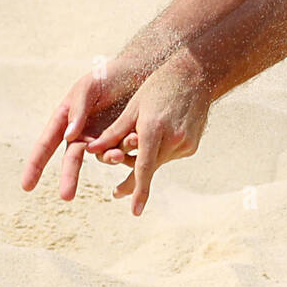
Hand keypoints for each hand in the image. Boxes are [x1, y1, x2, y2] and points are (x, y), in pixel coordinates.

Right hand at [21, 58, 142, 200]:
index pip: (45, 145)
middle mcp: (81, 134)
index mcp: (64, 120)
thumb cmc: (106, 76)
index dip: (35, 165)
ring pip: (101, 156)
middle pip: (71, 160)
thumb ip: (77, 110)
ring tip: (118, 154)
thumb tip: (68, 137)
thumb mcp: (88, 88)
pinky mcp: (122, 140)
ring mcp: (102, 139)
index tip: (26, 187)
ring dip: (109, 157)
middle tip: (66, 196)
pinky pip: (123, 151)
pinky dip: (127, 150)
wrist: (137, 72)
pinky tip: (135, 140)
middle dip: (68, 178)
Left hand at [83, 57, 211, 215]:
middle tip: (115, 193)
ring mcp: (186, 144)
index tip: (135, 211)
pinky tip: (158, 136)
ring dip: (145, 161)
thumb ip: (113, 133)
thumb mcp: (132, 108)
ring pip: (158, 163)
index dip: (138, 189)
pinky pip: (169, 157)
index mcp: (153, 128)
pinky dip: (158, 153)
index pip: (143, 166)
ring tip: (136, 145)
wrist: (195, 76)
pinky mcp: (192, 146)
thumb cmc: (157, 88)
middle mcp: (172, 139)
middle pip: (147, 168)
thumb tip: (90, 151)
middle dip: (132, 179)